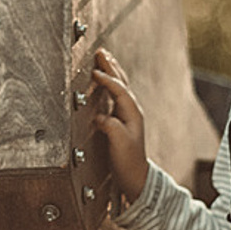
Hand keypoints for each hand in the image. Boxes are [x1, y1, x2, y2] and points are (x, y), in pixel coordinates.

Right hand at [91, 49, 147, 206]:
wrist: (135, 177)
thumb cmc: (128, 161)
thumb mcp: (119, 144)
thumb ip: (110, 127)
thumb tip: (100, 117)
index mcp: (132, 113)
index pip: (119, 90)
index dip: (107, 80)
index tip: (95, 72)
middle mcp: (131, 111)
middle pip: (121, 82)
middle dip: (111, 66)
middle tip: (100, 52)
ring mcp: (127, 115)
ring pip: (119, 86)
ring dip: (111, 71)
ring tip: (103, 58)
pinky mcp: (120, 120)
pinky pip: (115, 94)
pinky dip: (109, 83)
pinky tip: (104, 82)